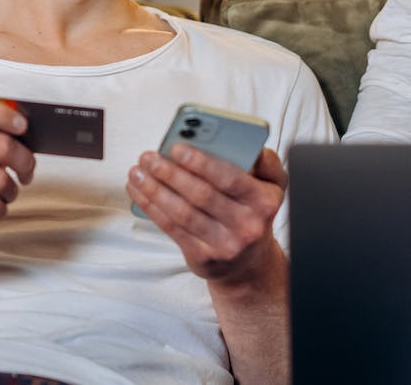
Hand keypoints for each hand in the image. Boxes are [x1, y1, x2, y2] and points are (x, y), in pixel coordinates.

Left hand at [127, 144, 286, 285]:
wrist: (249, 263)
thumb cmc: (254, 212)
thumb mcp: (273, 186)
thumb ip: (267, 163)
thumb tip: (252, 148)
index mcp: (264, 201)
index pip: (230, 178)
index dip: (201, 163)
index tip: (176, 148)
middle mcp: (247, 224)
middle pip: (201, 195)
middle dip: (170, 173)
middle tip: (148, 157)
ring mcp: (225, 244)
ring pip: (182, 212)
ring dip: (154, 189)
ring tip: (137, 172)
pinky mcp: (203, 257)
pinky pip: (172, 228)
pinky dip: (152, 208)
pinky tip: (139, 192)